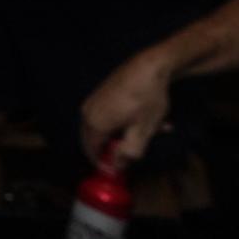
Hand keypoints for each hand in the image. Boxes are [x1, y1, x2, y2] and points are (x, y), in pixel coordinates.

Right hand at [81, 48, 173, 165]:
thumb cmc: (147, 99)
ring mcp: (93, 101)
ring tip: (150, 132)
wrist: (150, 66)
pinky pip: (106, 115)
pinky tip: (145, 119)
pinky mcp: (101, 94)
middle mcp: (88, 113)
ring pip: (104, 127)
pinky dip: (122, 122)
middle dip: (115, 149)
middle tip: (135, 152)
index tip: (119, 172)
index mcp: (95, 124)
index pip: (92, 151)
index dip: (104, 164)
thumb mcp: (144, 130)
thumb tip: (117, 167)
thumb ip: (129, 152)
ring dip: (123, 134)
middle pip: (96, 140)